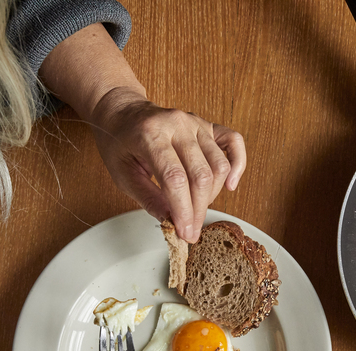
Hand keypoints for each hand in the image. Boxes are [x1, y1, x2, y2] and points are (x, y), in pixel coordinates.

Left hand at [88, 86, 246, 242]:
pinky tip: (229, 184)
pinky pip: (234, 142)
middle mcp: (177, 124)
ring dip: (212, 195)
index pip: (175, 178)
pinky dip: (237, 165)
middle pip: (201, 175)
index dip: (183, 210)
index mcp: (151, 134)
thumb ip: (148, 199)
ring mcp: (195, 123)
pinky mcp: (207, 125)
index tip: (185, 232)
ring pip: (219, 165)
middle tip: (191, 231)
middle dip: (198, 210)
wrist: (123, 112)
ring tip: (196, 208)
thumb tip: (172, 223)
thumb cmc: (119, 143)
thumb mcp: (122, 174)